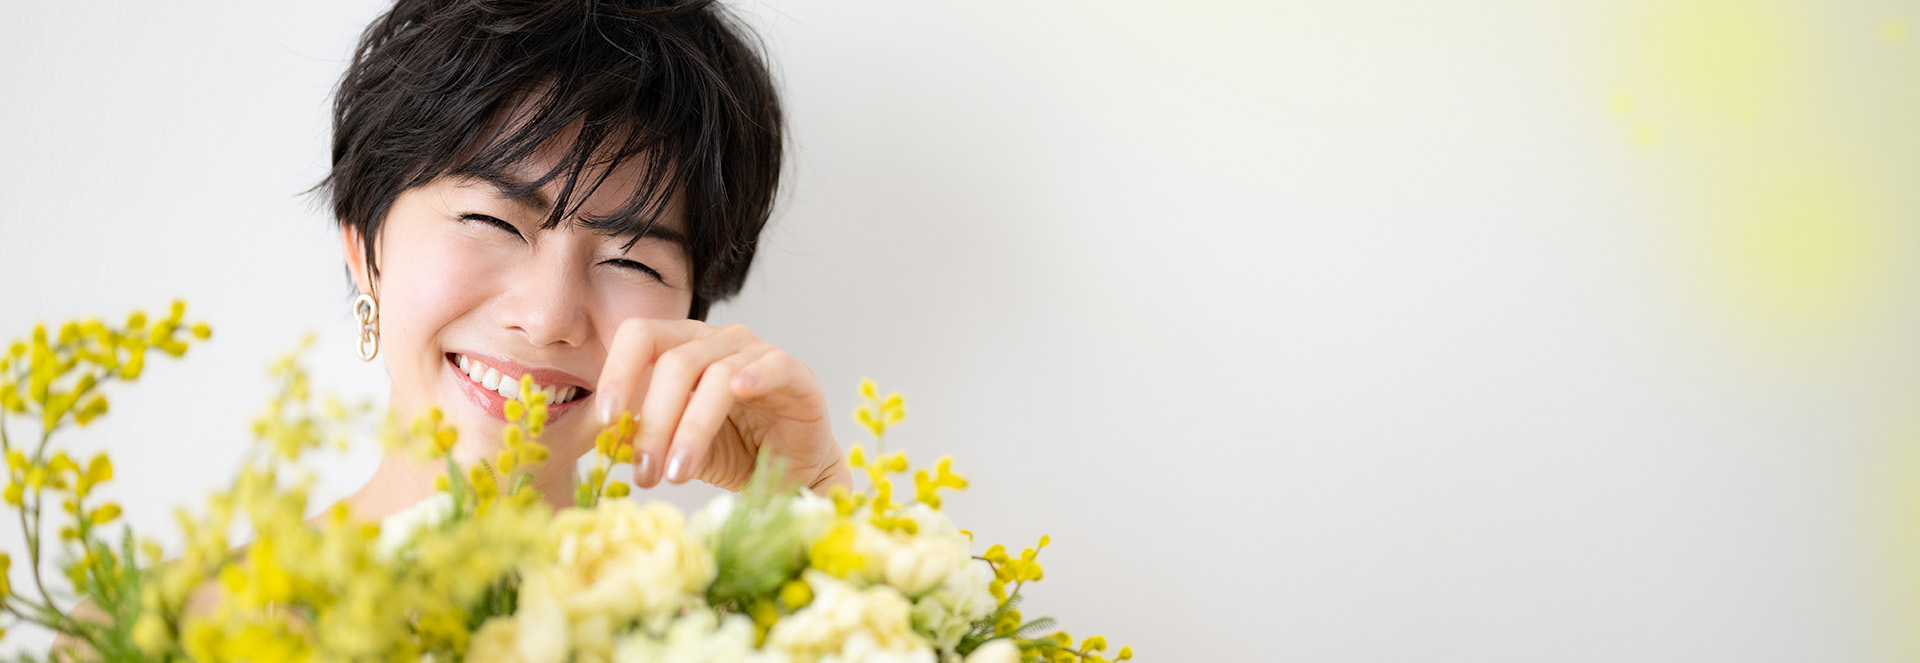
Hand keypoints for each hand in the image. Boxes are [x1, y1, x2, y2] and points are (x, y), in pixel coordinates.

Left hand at [592, 319, 851, 492]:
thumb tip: (609, 439)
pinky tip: (740, 392)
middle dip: (655, 422)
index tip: (605, 419)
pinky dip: (756, 376)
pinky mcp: (795, 373)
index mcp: (682, 346)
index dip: (618, 372)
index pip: (641, 337)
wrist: (789, 472)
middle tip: (645, 472)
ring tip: (678, 473)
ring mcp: (757, 352)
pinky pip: (773, 366)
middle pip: (675, 363)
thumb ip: (647, 436)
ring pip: (716, 375)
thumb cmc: (732, 451)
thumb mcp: (676, 446)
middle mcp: (717, 341)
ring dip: (692, 428)